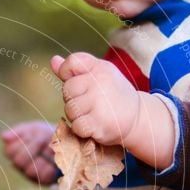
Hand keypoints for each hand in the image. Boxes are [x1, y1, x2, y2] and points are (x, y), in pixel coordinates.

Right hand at [0, 121, 58, 183]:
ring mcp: (30, 174)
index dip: (23, 142)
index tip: (34, 134)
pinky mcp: (42, 181)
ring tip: (51, 148)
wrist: (67, 143)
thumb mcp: (33, 129)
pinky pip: (43, 175)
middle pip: (19, 161)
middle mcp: (19, 165)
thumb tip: (2, 136)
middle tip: (43, 140)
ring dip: (43, 156)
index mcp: (13, 152)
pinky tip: (54, 158)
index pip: (9, 151)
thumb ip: (18, 132)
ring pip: (31, 169)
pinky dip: (50, 165)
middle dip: (33, 148)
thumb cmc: (46, 135)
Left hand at [51, 52, 176, 170]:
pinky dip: (82, 129)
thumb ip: (74, 70)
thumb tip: (53, 60)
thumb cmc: (112, 95)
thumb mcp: (98, 75)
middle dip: (73, 99)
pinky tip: (94, 125)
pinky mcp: (98, 122)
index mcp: (99, 67)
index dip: (67, 73)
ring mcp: (99, 102)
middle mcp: (99, 82)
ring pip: (70, 110)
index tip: (79, 83)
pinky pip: (76, 126)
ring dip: (77, 116)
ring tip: (93, 114)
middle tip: (89, 103)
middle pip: (67, 90)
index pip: (72, 62)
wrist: (137, 117)